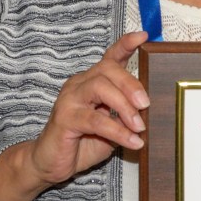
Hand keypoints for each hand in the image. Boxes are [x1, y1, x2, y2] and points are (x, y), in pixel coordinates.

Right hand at [23, 31, 149, 186]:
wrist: (52, 163)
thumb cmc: (83, 142)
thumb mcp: (111, 126)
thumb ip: (125, 115)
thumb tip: (148, 112)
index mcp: (92, 82)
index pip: (109, 58)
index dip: (125, 45)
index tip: (143, 37)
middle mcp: (79, 84)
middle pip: (107, 69)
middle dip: (130, 84)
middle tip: (146, 105)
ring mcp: (69, 99)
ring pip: (100, 88)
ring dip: (124, 106)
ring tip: (139, 127)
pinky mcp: (64, 118)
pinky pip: (95, 119)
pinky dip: (117, 130)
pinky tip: (132, 141)